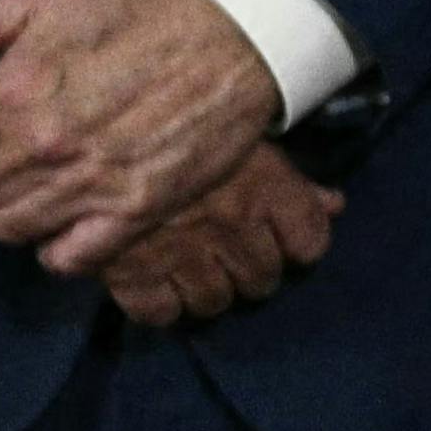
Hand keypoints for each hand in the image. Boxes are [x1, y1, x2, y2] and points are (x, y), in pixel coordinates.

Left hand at [0, 0, 285, 275]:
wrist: (237, 30)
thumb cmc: (134, 8)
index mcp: (9, 94)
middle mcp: (42, 146)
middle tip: (10, 154)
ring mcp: (90, 183)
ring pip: (9, 227)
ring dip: (15, 209)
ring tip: (40, 183)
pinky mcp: (136, 209)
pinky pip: (67, 258)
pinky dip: (58, 247)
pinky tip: (68, 220)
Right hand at [90, 150, 339, 331]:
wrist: (96, 125)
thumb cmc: (178, 118)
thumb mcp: (240, 134)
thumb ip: (290, 178)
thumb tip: (335, 205)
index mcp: (265, 188)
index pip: (309, 242)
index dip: (298, 245)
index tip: (283, 241)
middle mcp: (233, 226)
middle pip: (262, 279)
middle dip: (250, 272)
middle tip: (229, 256)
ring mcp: (183, 252)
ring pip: (215, 301)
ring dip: (209, 292)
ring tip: (193, 272)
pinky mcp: (131, 271)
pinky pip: (159, 312)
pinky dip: (160, 305)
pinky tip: (156, 285)